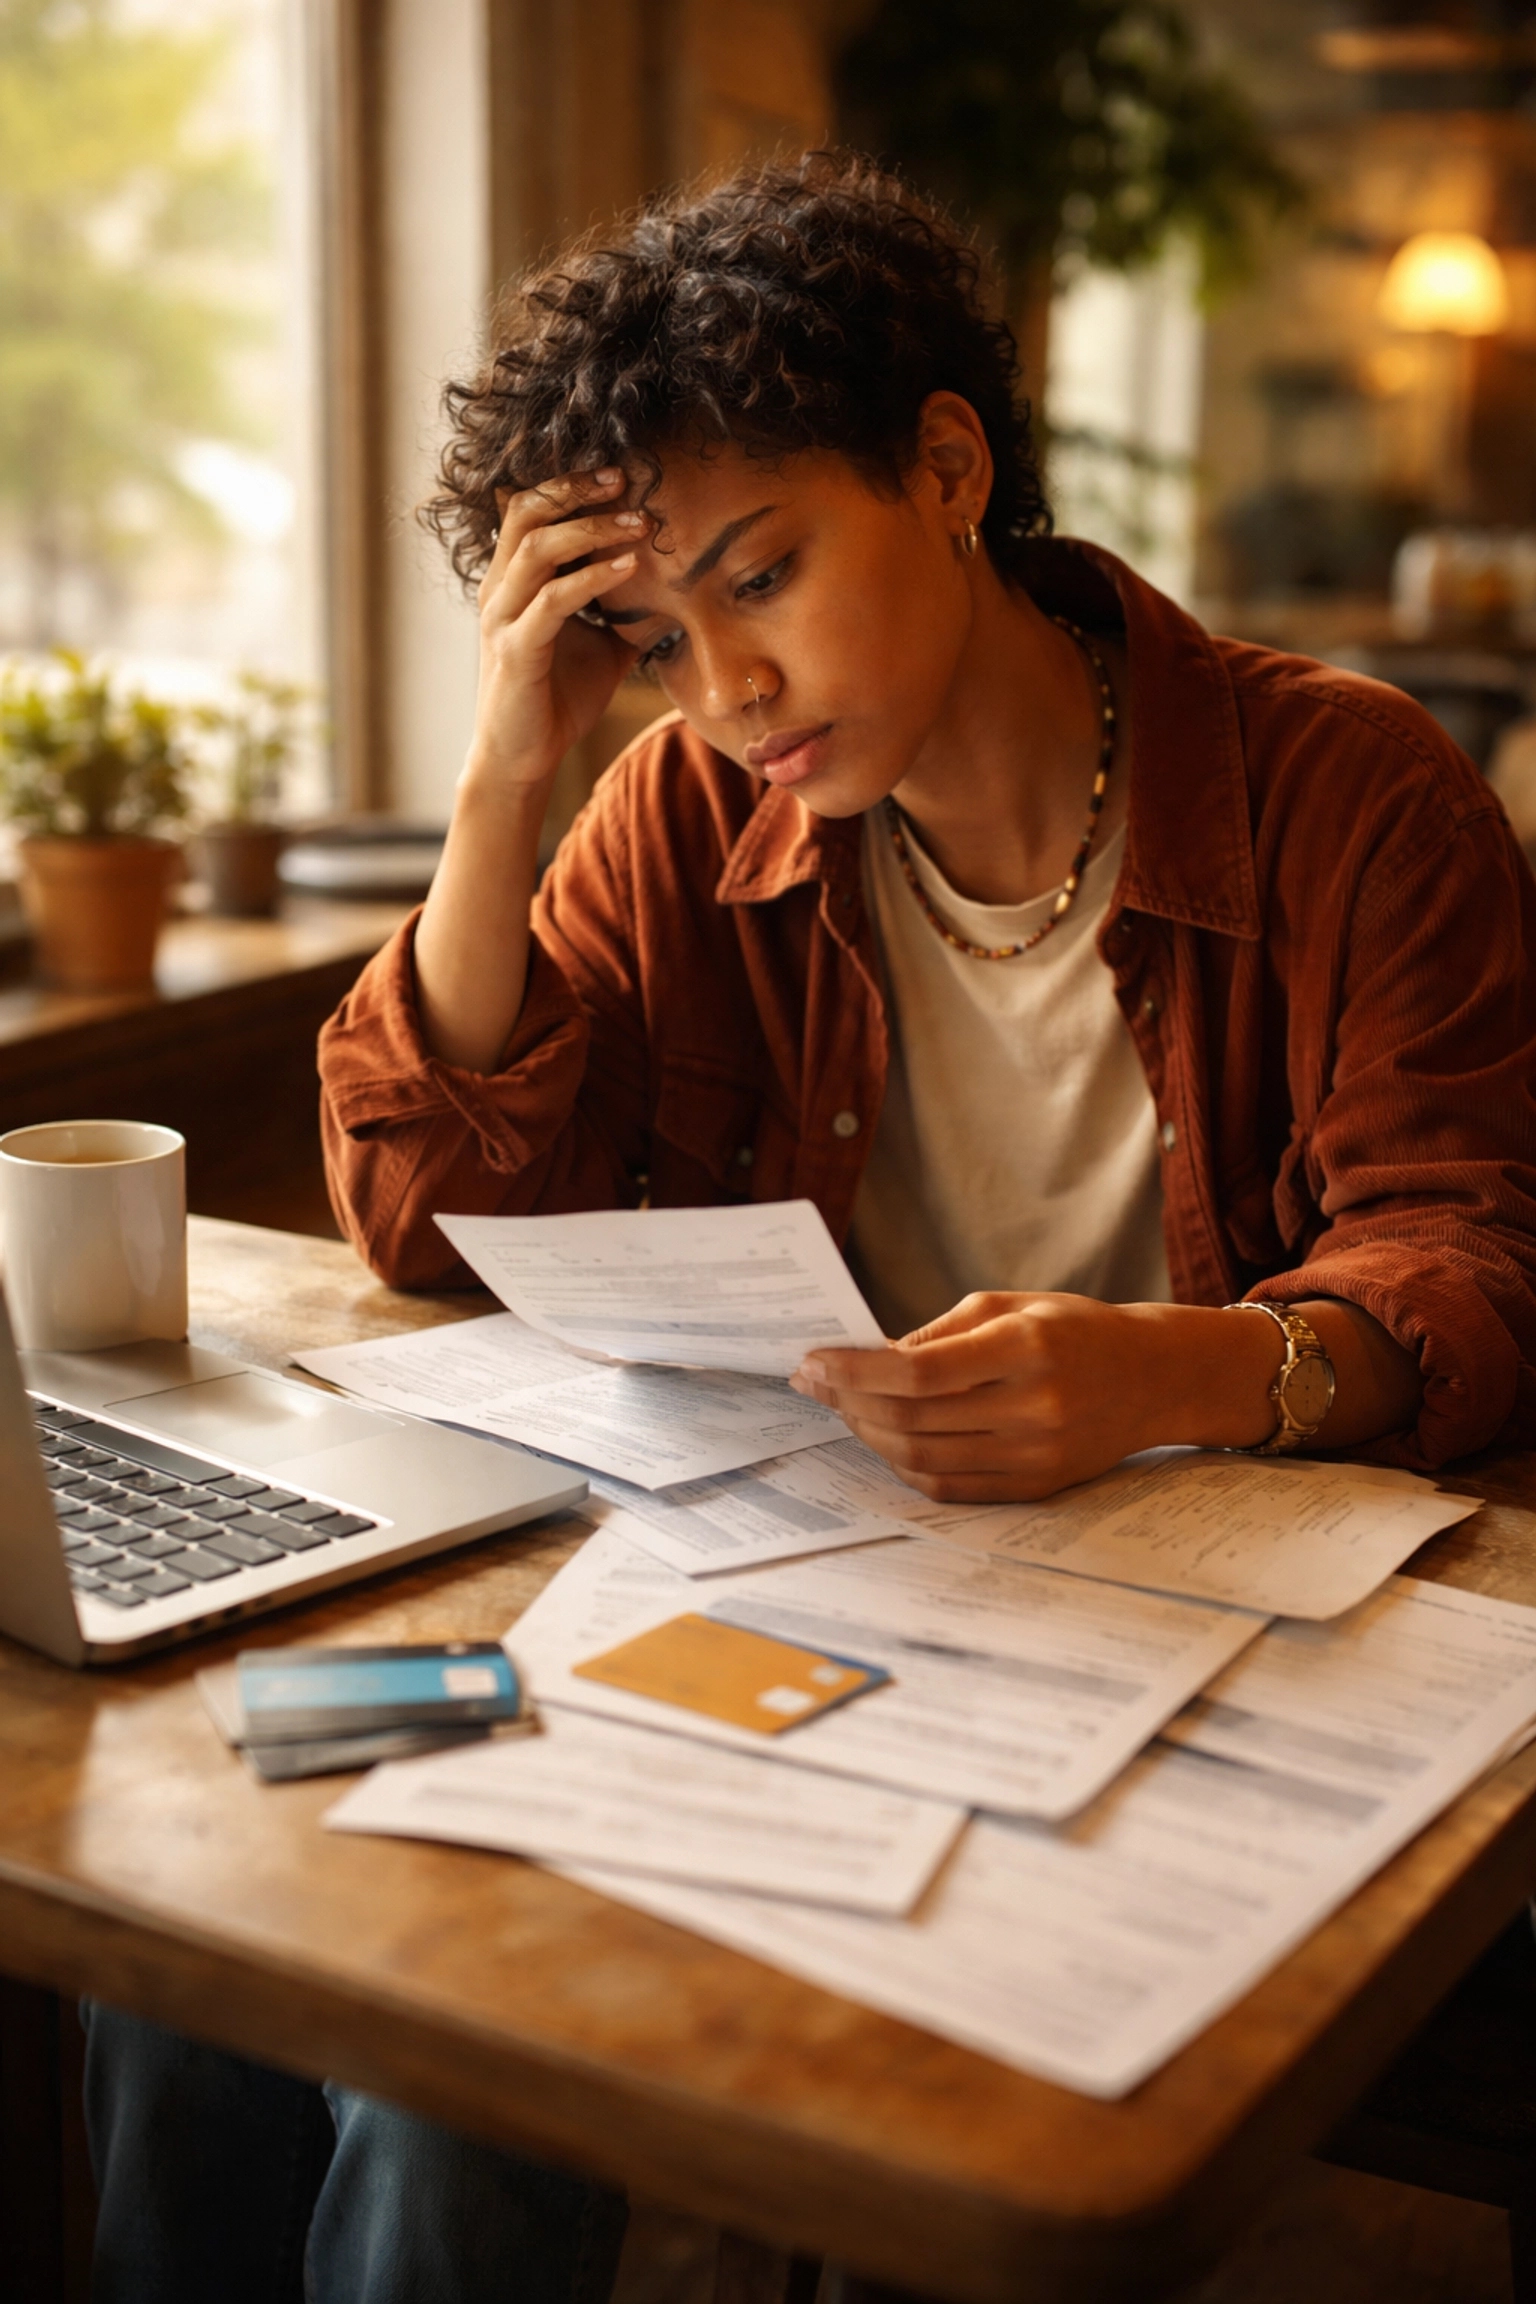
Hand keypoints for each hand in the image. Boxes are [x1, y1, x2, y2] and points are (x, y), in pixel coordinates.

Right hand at [468, 467, 644, 790]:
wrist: (525, 757)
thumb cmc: (559, 697)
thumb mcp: (602, 644)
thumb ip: (625, 610)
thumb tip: (678, 588)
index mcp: (513, 579)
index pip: (531, 508)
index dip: (571, 485)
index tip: (621, 475)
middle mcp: (500, 589)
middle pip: (526, 511)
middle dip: (576, 489)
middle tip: (625, 479)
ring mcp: (503, 618)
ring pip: (538, 549)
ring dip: (593, 529)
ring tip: (640, 522)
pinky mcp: (516, 651)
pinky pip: (554, 601)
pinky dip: (594, 578)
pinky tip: (630, 567)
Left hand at [789, 1291, 1292, 1502]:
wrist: (1154, 1378)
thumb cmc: (1073, 1330)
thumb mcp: (1007, 1305)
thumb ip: (935, 1334)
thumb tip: (864, 1362)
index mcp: (1025, 1348)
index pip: (917, 1374)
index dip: (853, 1373)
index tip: (812, 1363)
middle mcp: (1033, 1407)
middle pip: (911, 1421)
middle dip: (848, 1403)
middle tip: (815, 1384)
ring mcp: (1036, 1455)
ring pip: (922, 1459)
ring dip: (869, 1435)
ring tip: (845, 1408)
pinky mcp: (1036, 1486)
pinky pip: (950, 1485)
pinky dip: (905, 1463)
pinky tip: (885, 1437)